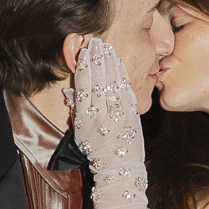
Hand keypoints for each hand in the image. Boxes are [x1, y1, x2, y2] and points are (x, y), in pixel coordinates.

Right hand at [69, 34, 142, 170]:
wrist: (118, 167)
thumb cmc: (97, 149)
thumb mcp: (81, 130)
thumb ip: (80, 109)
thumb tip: (77, 89)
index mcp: (85, 119)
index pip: (83, 86)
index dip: (84, 66)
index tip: (84, 51)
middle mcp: (100, 115)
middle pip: (98, 80)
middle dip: (97, 58)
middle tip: (96, 41)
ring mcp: (118, 114)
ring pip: (113, 82)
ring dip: (110, 62)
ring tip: (107, 47)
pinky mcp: (132, 115)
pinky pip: (126, 91)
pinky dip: (122, 75)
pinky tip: (119, 63)